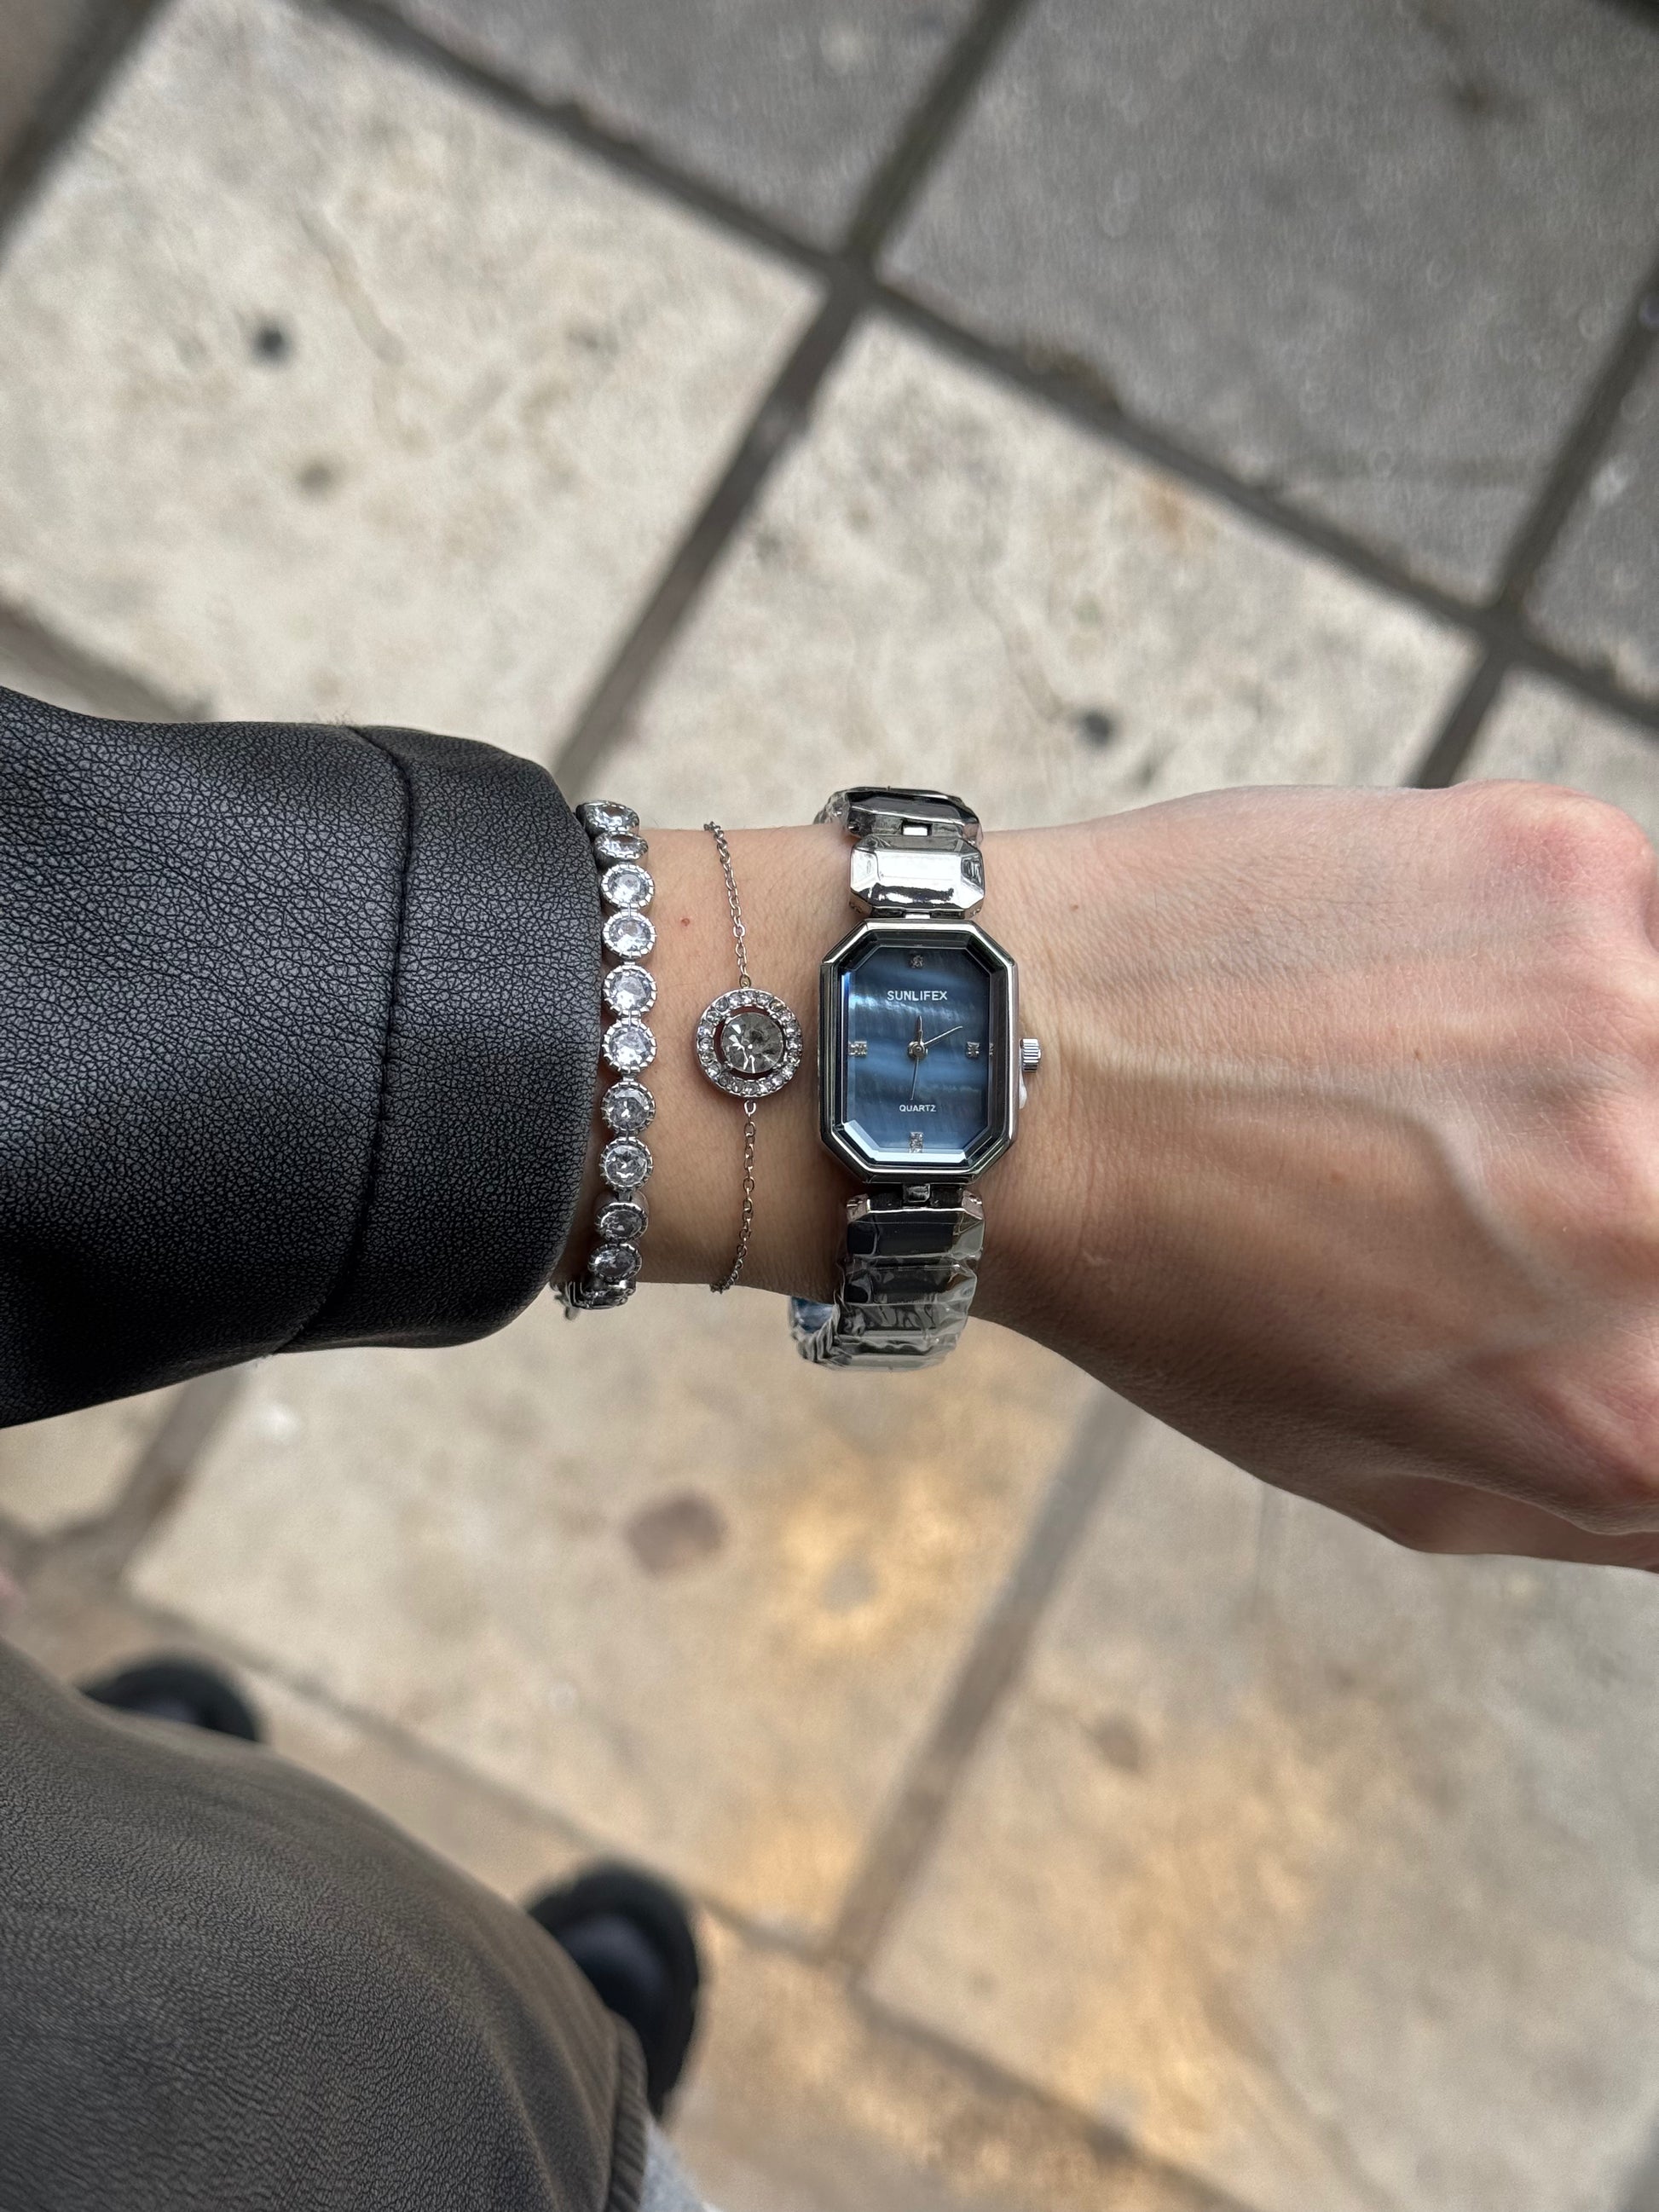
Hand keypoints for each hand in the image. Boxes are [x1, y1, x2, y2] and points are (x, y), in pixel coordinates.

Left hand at [632, 788, 1658, 1565]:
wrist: (1001, 1062)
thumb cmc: (1170, 1286)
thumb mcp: (1395, 1475)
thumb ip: (1613, 1491)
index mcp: (1621, 1415)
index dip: (1647, 1339)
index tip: (1589, 1299)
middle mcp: (1653, 1217)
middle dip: (1626, 1211)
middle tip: (1505, 1183)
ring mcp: (1622, 1020)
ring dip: (1611, 1077)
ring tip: (1469, 1081)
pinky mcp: (1571, 866)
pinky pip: (1641, 923)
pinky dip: (1565, 959)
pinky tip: (1429, 985)